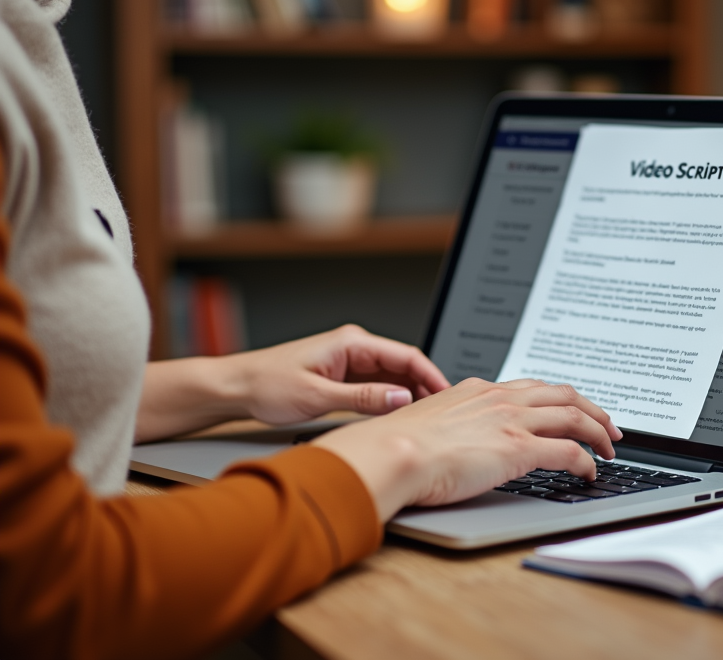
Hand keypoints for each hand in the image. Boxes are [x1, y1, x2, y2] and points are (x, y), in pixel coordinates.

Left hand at [136, 325, 449, 443]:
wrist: (235, 387)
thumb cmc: (266, 385)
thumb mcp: (317, 396)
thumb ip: (363, 398)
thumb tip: (401, 398)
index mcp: (352, 343)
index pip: (407, 355)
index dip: (432, 376)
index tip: (448, 396)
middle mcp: (354, 347)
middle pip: (404, 365)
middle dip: (426, 387)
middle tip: (445, 413)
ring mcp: (349, 361)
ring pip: (393, 377)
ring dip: (410, 395)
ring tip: (428, 419)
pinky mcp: (342, 375)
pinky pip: (377, 385)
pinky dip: (392, 400)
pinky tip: (400, 417)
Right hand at [312, 377, 622, 521]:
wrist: (393, 451)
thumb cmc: (398, 444)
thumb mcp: (429, 422)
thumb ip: (450, 424)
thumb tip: (453, 439)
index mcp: (479, 390)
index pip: (532, 388)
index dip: (559, 399)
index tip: (571, 410)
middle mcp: (500, 398)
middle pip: (564, 394)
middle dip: (592, 409)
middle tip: (607, 426)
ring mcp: (512, 421)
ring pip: (576, 416)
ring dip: (599, 432)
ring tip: (609, 449)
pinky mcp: (519, 448)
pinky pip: (570, 451)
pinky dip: (587, 461)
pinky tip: (589, 472)